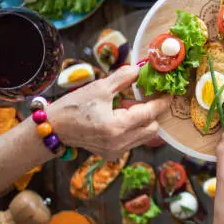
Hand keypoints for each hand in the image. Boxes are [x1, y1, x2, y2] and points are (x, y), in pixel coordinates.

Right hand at [47, 65, 170, 158]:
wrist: (54, 128)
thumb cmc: (74, 106)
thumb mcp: (99, 87)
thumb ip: (123, 78)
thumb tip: (140, 69)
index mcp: (117, 126)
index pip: (150, 113)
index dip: (161, 102)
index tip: (169, 93)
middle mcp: (119, 143)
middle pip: (153, 128)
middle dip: (152, 113)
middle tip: (142, 99)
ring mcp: (116, 151)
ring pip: (144, 136)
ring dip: (142, 121)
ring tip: (126, 108)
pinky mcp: (112, 155)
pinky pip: (133, 141)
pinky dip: (133, 129)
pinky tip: (119, 119)